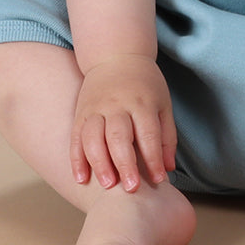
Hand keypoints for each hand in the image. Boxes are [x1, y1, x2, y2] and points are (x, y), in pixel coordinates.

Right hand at [70, 54, 176, 191]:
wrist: (116, 55)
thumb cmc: (145, 84)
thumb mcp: (163, 103)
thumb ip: (166, 136)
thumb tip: (168, 170)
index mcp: (142, 102)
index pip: (148, 134)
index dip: (153, 158)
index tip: (158, 180)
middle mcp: (118, 105)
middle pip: (119, 137)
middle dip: (125, 164)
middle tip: (131, 189)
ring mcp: (97, 108)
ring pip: (94, 138)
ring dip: (99, 163)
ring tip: (107, 185)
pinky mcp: (81, 112)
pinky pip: (76, 137)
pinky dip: (76, 159)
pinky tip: (80, 178)